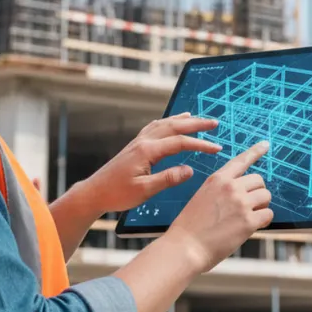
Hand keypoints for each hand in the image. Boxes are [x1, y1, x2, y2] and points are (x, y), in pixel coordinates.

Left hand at [82, 113, 221, 213]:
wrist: (95, 192)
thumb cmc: (117, 194)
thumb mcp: (144, 191)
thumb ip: (168, 179)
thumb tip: (190, 170)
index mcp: (147, 151)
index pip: (180, 143)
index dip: (201, 144)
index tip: (217, 148)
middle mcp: (143, 141)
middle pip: (174, 126)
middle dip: (196, 123)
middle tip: (214, 123)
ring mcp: (138, 141)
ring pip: (164, 124)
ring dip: (182, 120)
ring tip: (197, 118)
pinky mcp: (135, 145)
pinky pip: (155, 127)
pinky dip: (167, 122)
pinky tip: (170, 122)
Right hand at [167, 141, 273, 272]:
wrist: (185, 248)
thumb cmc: (190, 227)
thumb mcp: (202, 197)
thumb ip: (222, 190)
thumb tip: (242, 193)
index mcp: (217, 179)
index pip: (240, 160)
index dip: (256, 151)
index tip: (266, 144)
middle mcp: (230, 187)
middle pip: (259, 180)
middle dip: (257, 192)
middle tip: (248, 206)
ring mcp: (240, 203)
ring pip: (266, 196)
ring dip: (261, 206)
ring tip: (247, 218)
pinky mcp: (248, 221)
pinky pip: (268, 215)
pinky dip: (263, 221)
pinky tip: (251, 227)